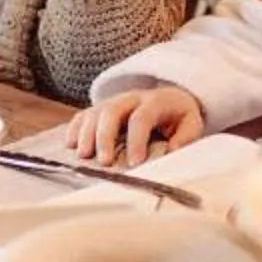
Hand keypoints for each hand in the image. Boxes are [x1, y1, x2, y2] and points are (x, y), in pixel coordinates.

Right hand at [67, 86, 203, 165]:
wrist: (170, 98)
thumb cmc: (179, 118)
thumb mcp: (191, 126)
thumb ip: (185, 138)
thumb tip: (171, 152)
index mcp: (156, 101)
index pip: (141, 118)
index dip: (137, 140)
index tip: (135, 163)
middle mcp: (131, 98)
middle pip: (112, 111)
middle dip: (105, 137)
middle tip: (104, 162)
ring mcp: (113, 101)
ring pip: (94, 112)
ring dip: (86, 134)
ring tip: (84, 156)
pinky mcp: (100, 109)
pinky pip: (83, 115)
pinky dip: (74, 129)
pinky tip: (70, 145)